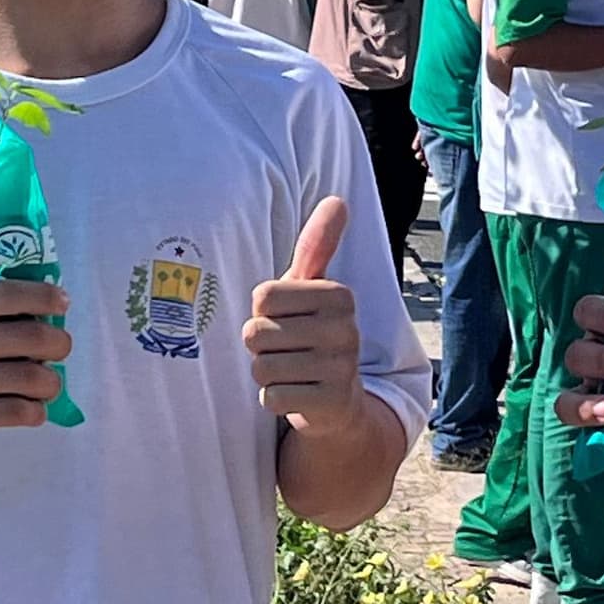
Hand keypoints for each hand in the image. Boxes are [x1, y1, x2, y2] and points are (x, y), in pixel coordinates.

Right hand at [0, 276, 73, 456]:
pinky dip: (35, 411)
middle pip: (27, 335)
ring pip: (27, 377)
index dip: (43, 296)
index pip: (5, 293)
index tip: (62, 301)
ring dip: (52, 381)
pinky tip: (35, 409)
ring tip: (51, 382)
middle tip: (61, 345)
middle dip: (58, 342)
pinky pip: (13, 412)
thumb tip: (9, 271)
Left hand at [245, 199, 363, 425]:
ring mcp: (342, 368)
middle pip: (257, 333)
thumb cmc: (311, 333)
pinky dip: (274, 400)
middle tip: (287, 350)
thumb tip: (337, 199)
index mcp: (339, 295)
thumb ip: (318, 244)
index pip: (262, 297)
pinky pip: (271, 398)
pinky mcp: (332, 403)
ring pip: (261, 367)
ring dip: (265, 374)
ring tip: (291, 372)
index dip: (262, 313)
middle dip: (261, 346)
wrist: (338, 400)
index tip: (286, 320)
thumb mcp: (312, 289)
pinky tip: (296, 394)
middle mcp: (347, 328)